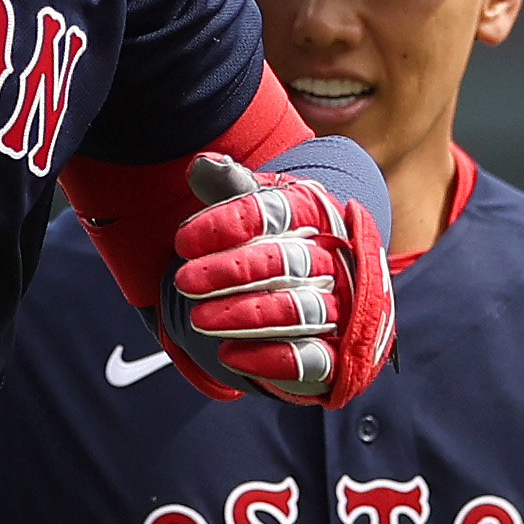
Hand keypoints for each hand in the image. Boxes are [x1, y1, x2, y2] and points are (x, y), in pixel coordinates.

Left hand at [159, 147, 394, 405]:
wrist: (299, 297)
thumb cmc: (267, 243)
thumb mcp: (248, 212)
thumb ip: (227, 189)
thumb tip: (203, 164)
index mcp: (314, 216)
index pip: (278, 212)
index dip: (232, 223)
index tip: (184, 241)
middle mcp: (333, 259)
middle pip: (289, 261)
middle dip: (233, 271)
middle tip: (184, 281)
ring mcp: (340, 307)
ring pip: (301, 309)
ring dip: (247, 314)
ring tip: (198, 319)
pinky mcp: (334, 354)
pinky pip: (313, 359)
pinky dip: (273, 358)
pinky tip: (230, 355)